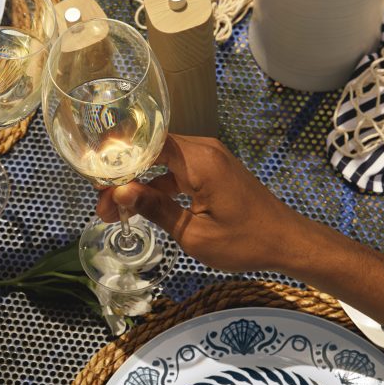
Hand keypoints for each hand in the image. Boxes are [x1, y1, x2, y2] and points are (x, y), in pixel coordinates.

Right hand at [96, 135, 303, 272]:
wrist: (286, 242)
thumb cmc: (244, 241)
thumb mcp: (194, 233)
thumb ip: (156, 209)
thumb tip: (122, 193)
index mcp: (199, 161)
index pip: (147, 143)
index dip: (117, 158)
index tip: (96, 181)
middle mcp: (204, 150)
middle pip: (151, 151)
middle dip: (123, 177)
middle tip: (103, 206)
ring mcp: (210, 158)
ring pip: (161, 162)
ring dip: (138, 184)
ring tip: (115, 212)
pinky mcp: (213, 170)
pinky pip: (177, 170)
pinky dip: (157, 186)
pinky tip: (141, 206)